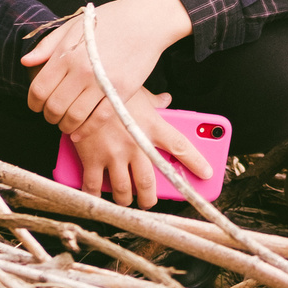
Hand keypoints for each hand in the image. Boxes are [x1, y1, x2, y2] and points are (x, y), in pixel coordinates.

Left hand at [21, 0, 191, 134]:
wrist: (146, 20)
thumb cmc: (109, 20)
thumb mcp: (73, 26)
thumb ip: (48, 45)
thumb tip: (26, 62)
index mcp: (67, 54)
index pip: (39, 88)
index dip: (33, 102)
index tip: (36, 106)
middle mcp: (82, 70)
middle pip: (54, 106)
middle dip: (49, 116)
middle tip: (52, 115)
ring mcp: (103, 83)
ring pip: (75, 117)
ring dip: (65, 125)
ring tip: (66, 123)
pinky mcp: (122, 92)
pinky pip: (100, 119)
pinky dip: (86, 130)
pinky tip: (79, 132)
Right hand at [63, 88, 212, 208]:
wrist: (80, 87)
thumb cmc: (110, 86)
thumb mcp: (136, 91)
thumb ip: (154, 101)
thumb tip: (166, 100)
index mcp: (151, 126)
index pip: (181, 146)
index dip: (196, 162)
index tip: (207, 174)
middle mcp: (135, 143)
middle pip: (149, 182)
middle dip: (150, 198)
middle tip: (149, 202)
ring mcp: (113, 153)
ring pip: (124, 189)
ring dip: (126, 200)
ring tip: (126, 201)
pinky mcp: (91, 158)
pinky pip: (94, 186)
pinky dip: (96, 196)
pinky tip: (98, 198)